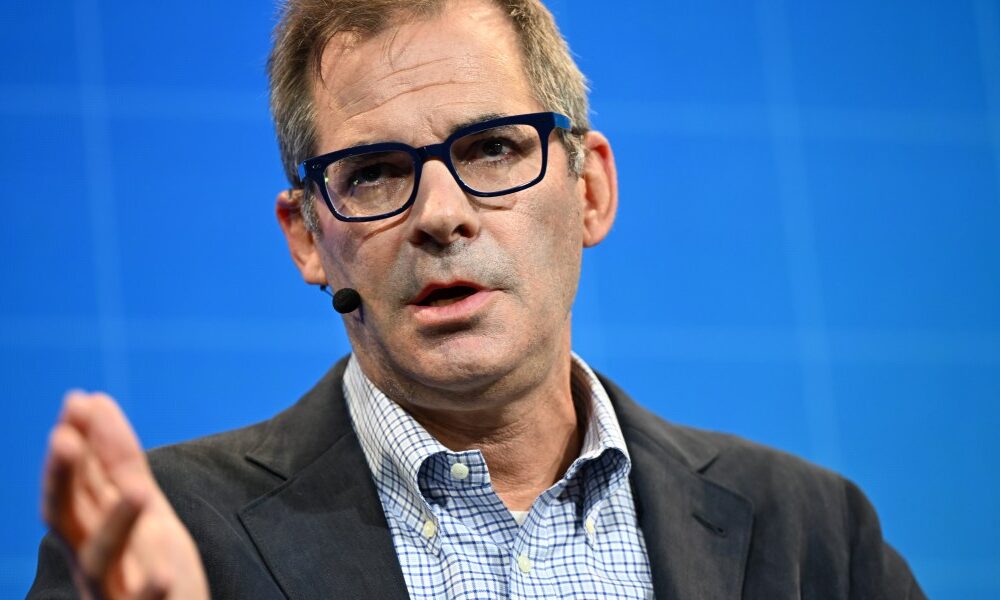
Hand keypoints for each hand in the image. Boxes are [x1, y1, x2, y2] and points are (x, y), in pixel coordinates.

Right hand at [41, 391, 209, 599]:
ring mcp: (114, 592)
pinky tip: (161, 575)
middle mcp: (94, 561)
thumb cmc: (152, 569)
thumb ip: (117, 463)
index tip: (77, 401)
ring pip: (100, 561)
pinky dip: (147, 591)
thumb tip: (92, 401)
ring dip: (115, 525)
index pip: (75, 485)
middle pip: (69, 518)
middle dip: (64, 480)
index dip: (74, 447)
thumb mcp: (141, 509)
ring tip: (137, 492)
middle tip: (65, 438)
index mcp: (94, 531)